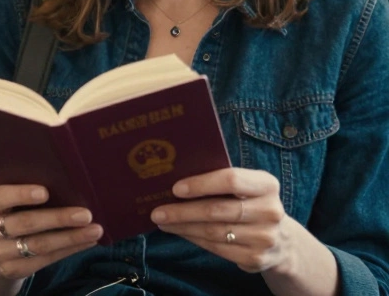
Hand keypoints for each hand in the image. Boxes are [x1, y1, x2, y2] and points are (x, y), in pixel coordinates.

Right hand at [0, 184, 102, 280]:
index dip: (20, 194)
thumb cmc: (10, 212)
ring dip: (70, 238)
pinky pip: (43, 261)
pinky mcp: (10, 270)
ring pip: (37, 245)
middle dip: (57, 219)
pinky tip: (85, 243)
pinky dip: (68, 251)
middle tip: (85, 214)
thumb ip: (23, 191)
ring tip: (94, 231)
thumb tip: (65, 182)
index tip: (45, 192)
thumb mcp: (7, 200)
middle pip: (24, 224)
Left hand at [151, 167, 290, 272]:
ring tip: (162, 221)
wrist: (282, 241)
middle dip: (182, 211)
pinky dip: (194, 239)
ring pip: (214, 232)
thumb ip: (220, 180)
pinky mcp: (256, 259)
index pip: (231, 180)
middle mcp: (270, 211)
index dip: (201, 184)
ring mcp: (266, 237)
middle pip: (217, 210)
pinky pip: (217, 248)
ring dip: (183, 227)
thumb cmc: (250, 203)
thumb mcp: (246, 187)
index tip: (175, 189)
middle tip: (157, 211)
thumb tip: (174, 179)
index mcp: (267, 185)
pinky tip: (180, 232)